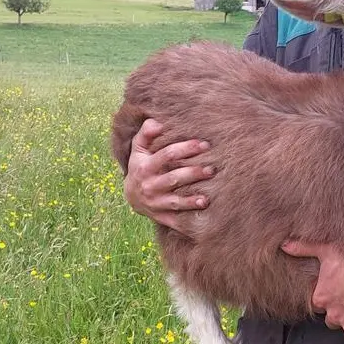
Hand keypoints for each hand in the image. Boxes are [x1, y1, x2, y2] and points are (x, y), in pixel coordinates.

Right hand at [123, 119, 215, 234]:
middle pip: (174, 178)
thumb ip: (146, 133)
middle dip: (193, 173)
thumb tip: (156, 122)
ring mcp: (154, 203)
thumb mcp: (138, 149)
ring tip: (207, 198)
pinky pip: (174, 220)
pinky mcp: (161, 217)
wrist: (131, 196)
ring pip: (175, 202)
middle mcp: (149, 186)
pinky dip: (187, 221)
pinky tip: (200, 215)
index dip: (186, 148)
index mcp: (145, 167)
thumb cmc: (140, 165)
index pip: (167, 155)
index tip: (204, 144)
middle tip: (212, 169)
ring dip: (191, 201)